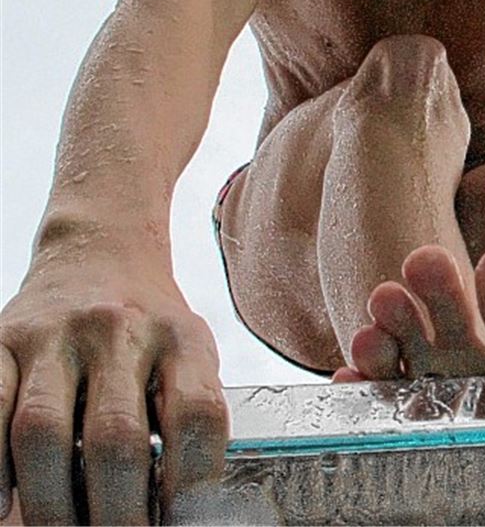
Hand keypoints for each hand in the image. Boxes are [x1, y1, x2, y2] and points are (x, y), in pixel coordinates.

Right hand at [0, 244, 228, 523]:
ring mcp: (57, 334)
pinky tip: (4, 502)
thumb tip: (180, 508)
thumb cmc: (150, 328)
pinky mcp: (2, 340)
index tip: (183, 523)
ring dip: (51, 502)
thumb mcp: (188, 356)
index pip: (197, 416)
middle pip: (116, 438)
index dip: (192, 481)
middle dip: (115, 513)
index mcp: (182, 338)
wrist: (99, 252)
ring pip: (43, 431)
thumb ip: (185, 419)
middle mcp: (121, 330)